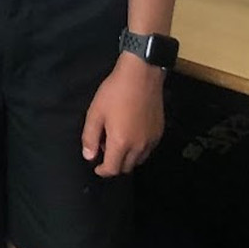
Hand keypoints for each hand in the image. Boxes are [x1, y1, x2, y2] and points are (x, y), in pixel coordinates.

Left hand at [81, 54, 165, 175]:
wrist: (141, 77)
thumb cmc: (114, 93)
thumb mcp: (95, 113)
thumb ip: (90, 137)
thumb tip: (89, 157)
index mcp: (121, 143)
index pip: (113, 169)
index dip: (102, 171)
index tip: (96, 166)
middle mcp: (139, 146)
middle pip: (126, 167)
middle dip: (114, 164)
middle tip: (104, 147)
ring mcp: (152, 141)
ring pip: (138, 160)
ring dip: (126, 157)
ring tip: (116, 139)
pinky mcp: (159, 133)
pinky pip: (147, 150)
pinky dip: (138, 149)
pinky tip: (130, 133)